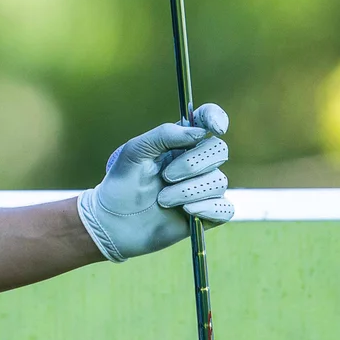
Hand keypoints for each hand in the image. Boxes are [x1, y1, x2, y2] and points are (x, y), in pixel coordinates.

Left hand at [78, 103, 232, 261]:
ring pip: (219, 181)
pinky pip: (225, 208)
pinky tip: (185, 211)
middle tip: (165, 176)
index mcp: (179, 142)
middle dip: (191, 164)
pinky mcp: (208, 213)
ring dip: (187, 191)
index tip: (216, 128)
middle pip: (218, 150)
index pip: (207, 120)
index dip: (216, 118)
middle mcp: (196, 162)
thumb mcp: (135, 152)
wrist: (115, 222)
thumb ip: (163, 136)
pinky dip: (206, 208)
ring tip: (162, 200)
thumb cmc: (123, 183)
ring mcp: (204, 187)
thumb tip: (199, 132)